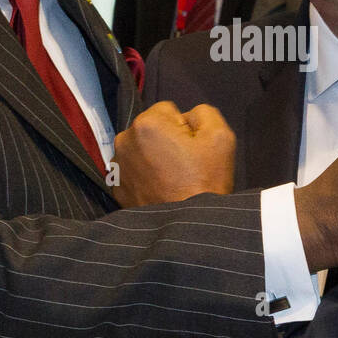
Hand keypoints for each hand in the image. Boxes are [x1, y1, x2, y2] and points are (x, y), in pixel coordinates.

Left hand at [112, 100, 235, 206]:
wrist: (187, 227)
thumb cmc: (205, 181)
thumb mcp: (220, 136)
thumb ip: (203, 113)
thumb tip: (187, 117)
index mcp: (147, 124)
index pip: (168, 110)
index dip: (185, 127)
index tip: (192, 149)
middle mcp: (124, 140)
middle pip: (152, 128)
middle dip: (166, 139)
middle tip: (184, 164)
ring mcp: (117, 165)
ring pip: (141, 148)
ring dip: (154, 156)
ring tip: (172, 178)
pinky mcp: (116, 187)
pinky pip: (133, 169)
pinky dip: (144, 175)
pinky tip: (160, 188)